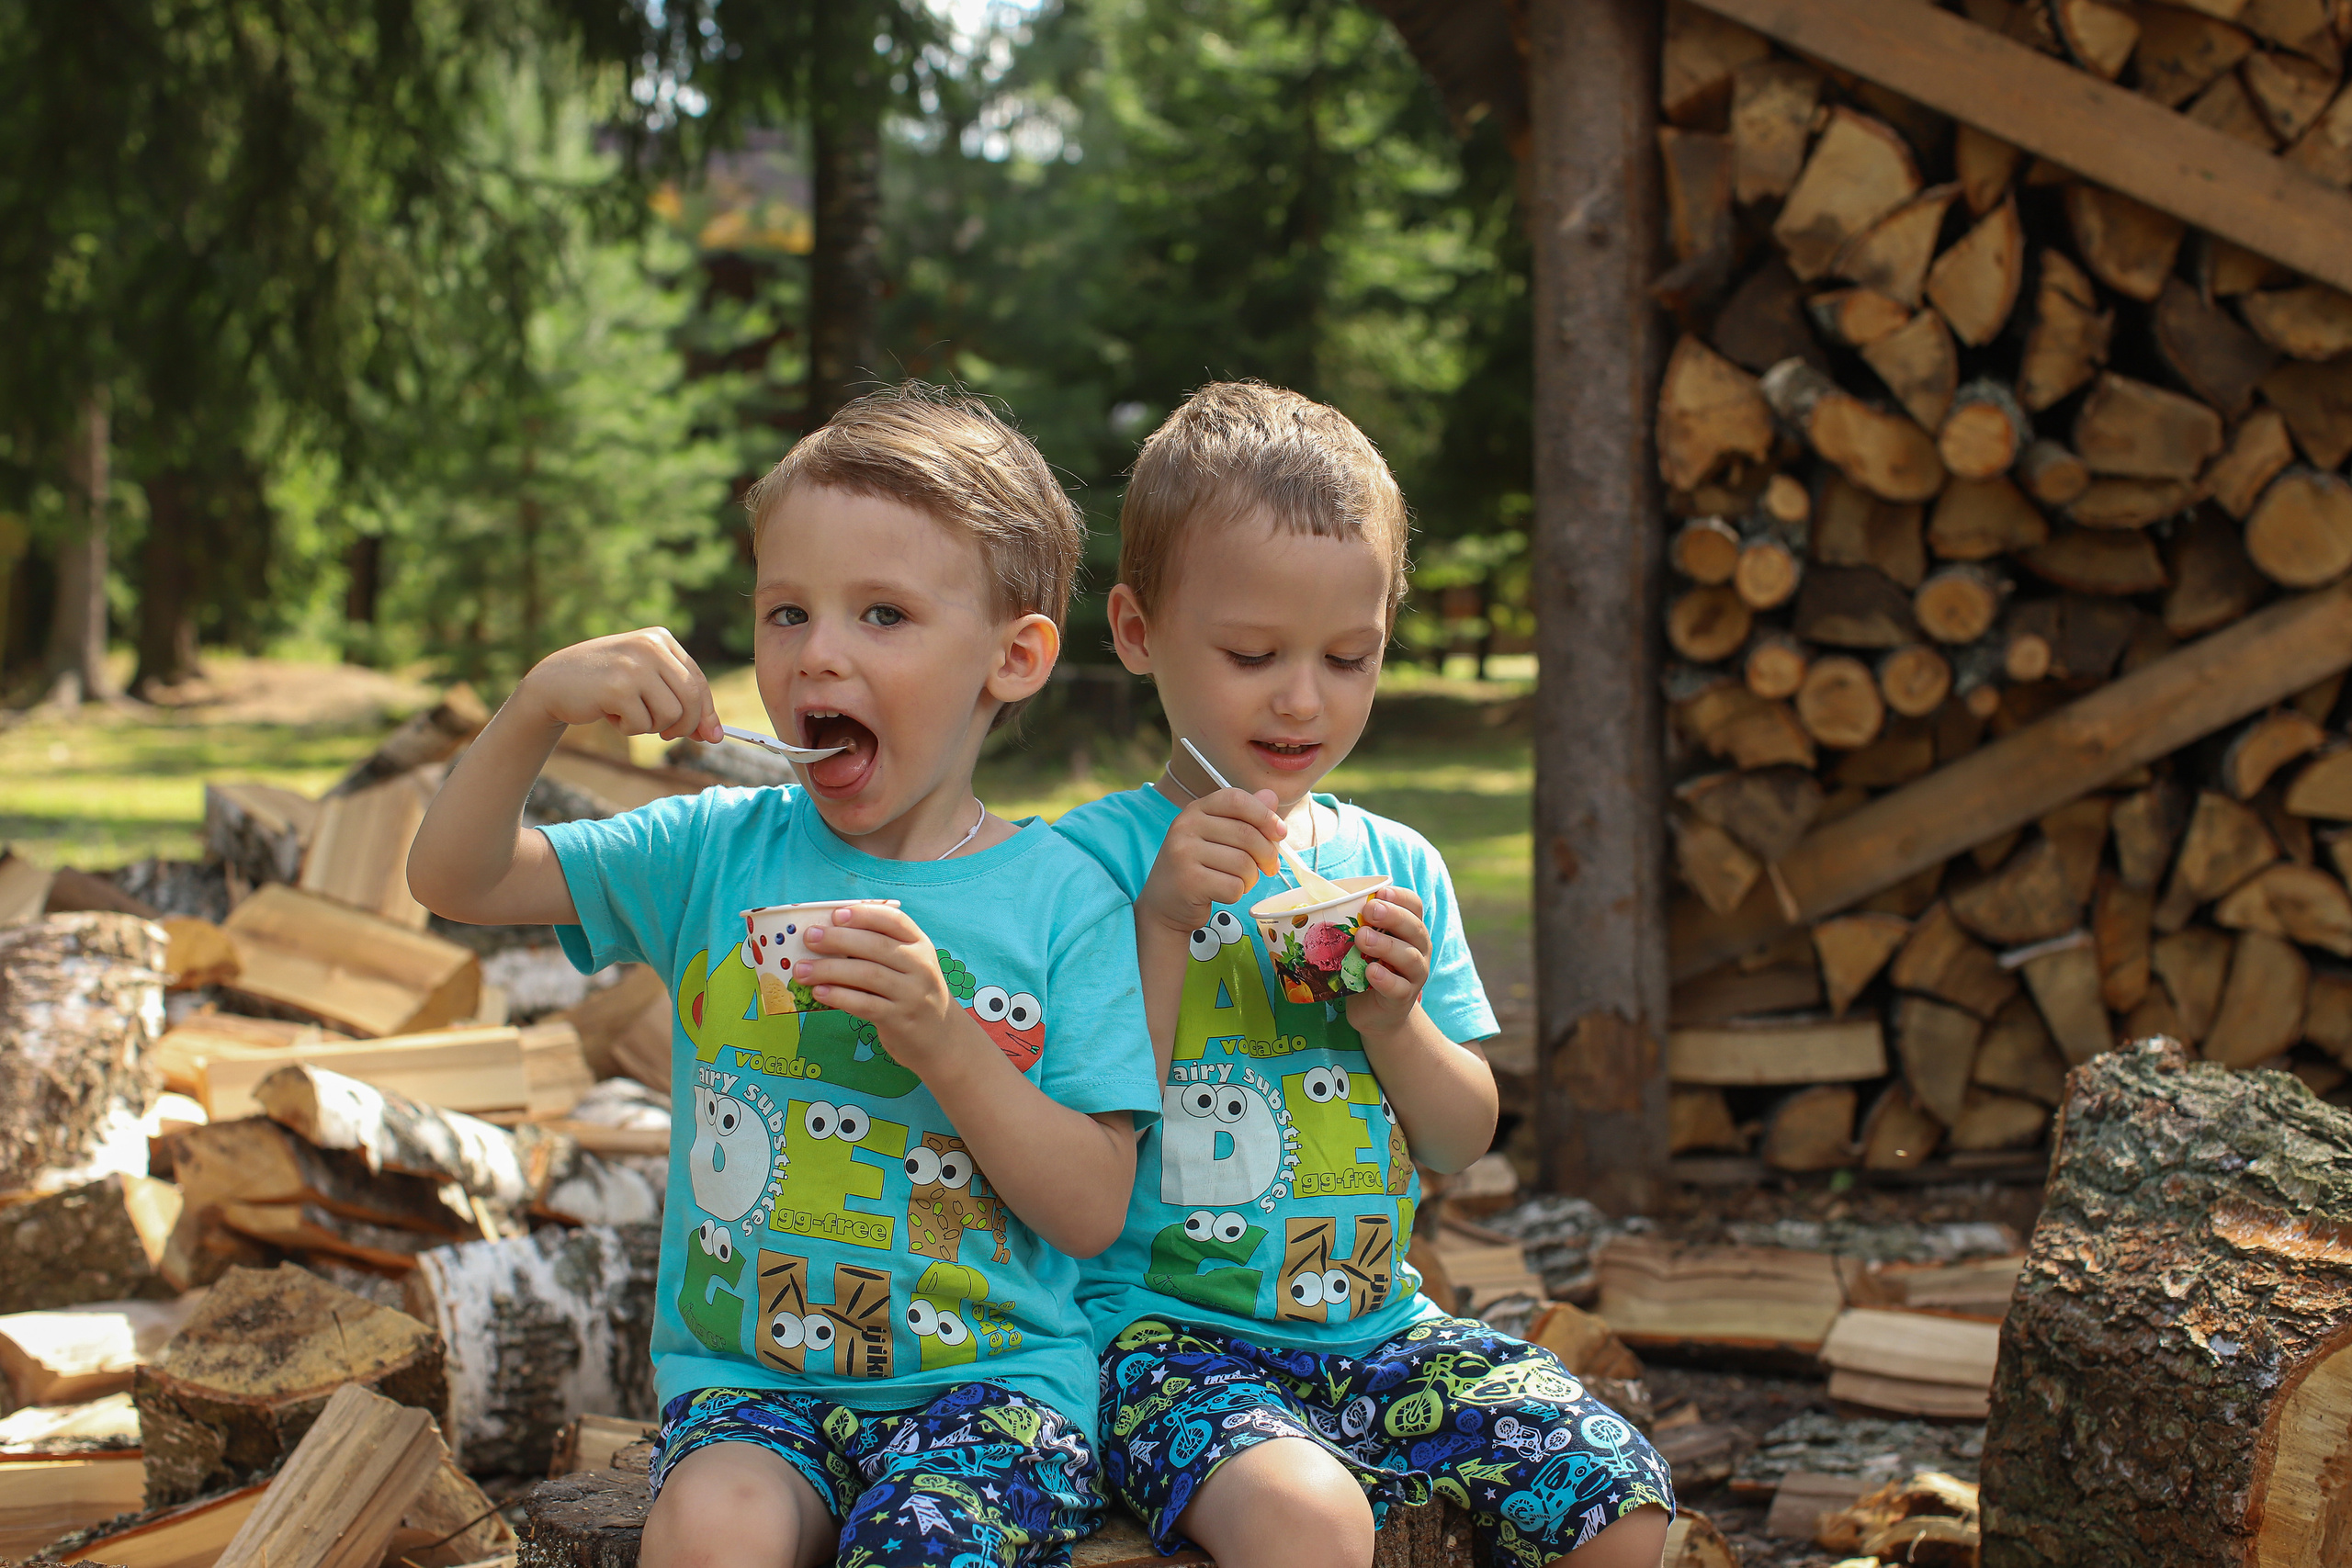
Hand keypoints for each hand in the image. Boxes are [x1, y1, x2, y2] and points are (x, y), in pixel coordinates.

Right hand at [516, 628, 721, 743]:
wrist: (553, 682)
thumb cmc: (604, 683)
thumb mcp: (646, 683)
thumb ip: (679, 701)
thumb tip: (715, 735)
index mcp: (660, 639)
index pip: (697, 681)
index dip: (706, 713)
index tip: (710, 736)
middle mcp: (650, 646)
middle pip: (691, 699)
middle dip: (685, 726)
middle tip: (667, 736)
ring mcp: (634, 666)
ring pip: (670, 715)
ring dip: (651, 726)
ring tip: (628, 714)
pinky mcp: (617, 688)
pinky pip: (642, 724)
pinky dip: (628, 728)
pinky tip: (609, 714)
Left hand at [796, 904, 988, 1081]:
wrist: (941, 1038)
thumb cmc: (913, 994)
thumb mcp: (909, 965)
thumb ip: (880, 949)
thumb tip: (828, 935)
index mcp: (920, 945)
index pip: (894, 921)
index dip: (864, 915)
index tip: (836, 914)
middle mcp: (920, 966)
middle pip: (876, 946)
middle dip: (838, 939)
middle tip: (809, 937)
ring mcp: (912, 994)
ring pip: (866, 974)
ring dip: (829, 970)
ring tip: (801, 969)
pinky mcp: (899, 1019)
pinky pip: (864, 1004)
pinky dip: (838, 996)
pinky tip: (819, 992)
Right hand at [1139, 787, 1289, 937]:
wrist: (1164, 905)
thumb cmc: (1198, 868)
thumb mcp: (1217, 837)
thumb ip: (1245, 816)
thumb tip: (1271, 796)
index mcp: (1196, 810)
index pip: (1236, 799)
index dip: (1264, 815)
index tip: (1280, 833)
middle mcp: (1185, 826)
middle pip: (1247, 834)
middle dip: (1267, 854)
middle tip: (1268, 867)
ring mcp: (1183, 853)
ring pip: (1243, 863)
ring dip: (1250, 878)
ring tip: (1239, 881)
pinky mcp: (1188, 881)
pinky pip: (1233, 886)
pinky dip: (1236, 894)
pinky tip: (1222, 893)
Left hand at [1346, 885, 1432, 1039]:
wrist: (1377, 1014)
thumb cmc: (1368, 969)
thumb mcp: (1364, 944)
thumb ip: (1356, 925)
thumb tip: (1323, 901)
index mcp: (1409, 929)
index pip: (1414, 906)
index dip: (1400, 897)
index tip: (1380, 892)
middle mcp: (1418, 949)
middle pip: (1414, 927)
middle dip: (1392, 916)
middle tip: (1369, 910)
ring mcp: (1415, 974)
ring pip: (1409, 957)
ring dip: (1385, 945)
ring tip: (1362, 939)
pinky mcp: (1403, 998)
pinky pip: (1398, 987)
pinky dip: (1384, 978)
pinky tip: (1370, 972)